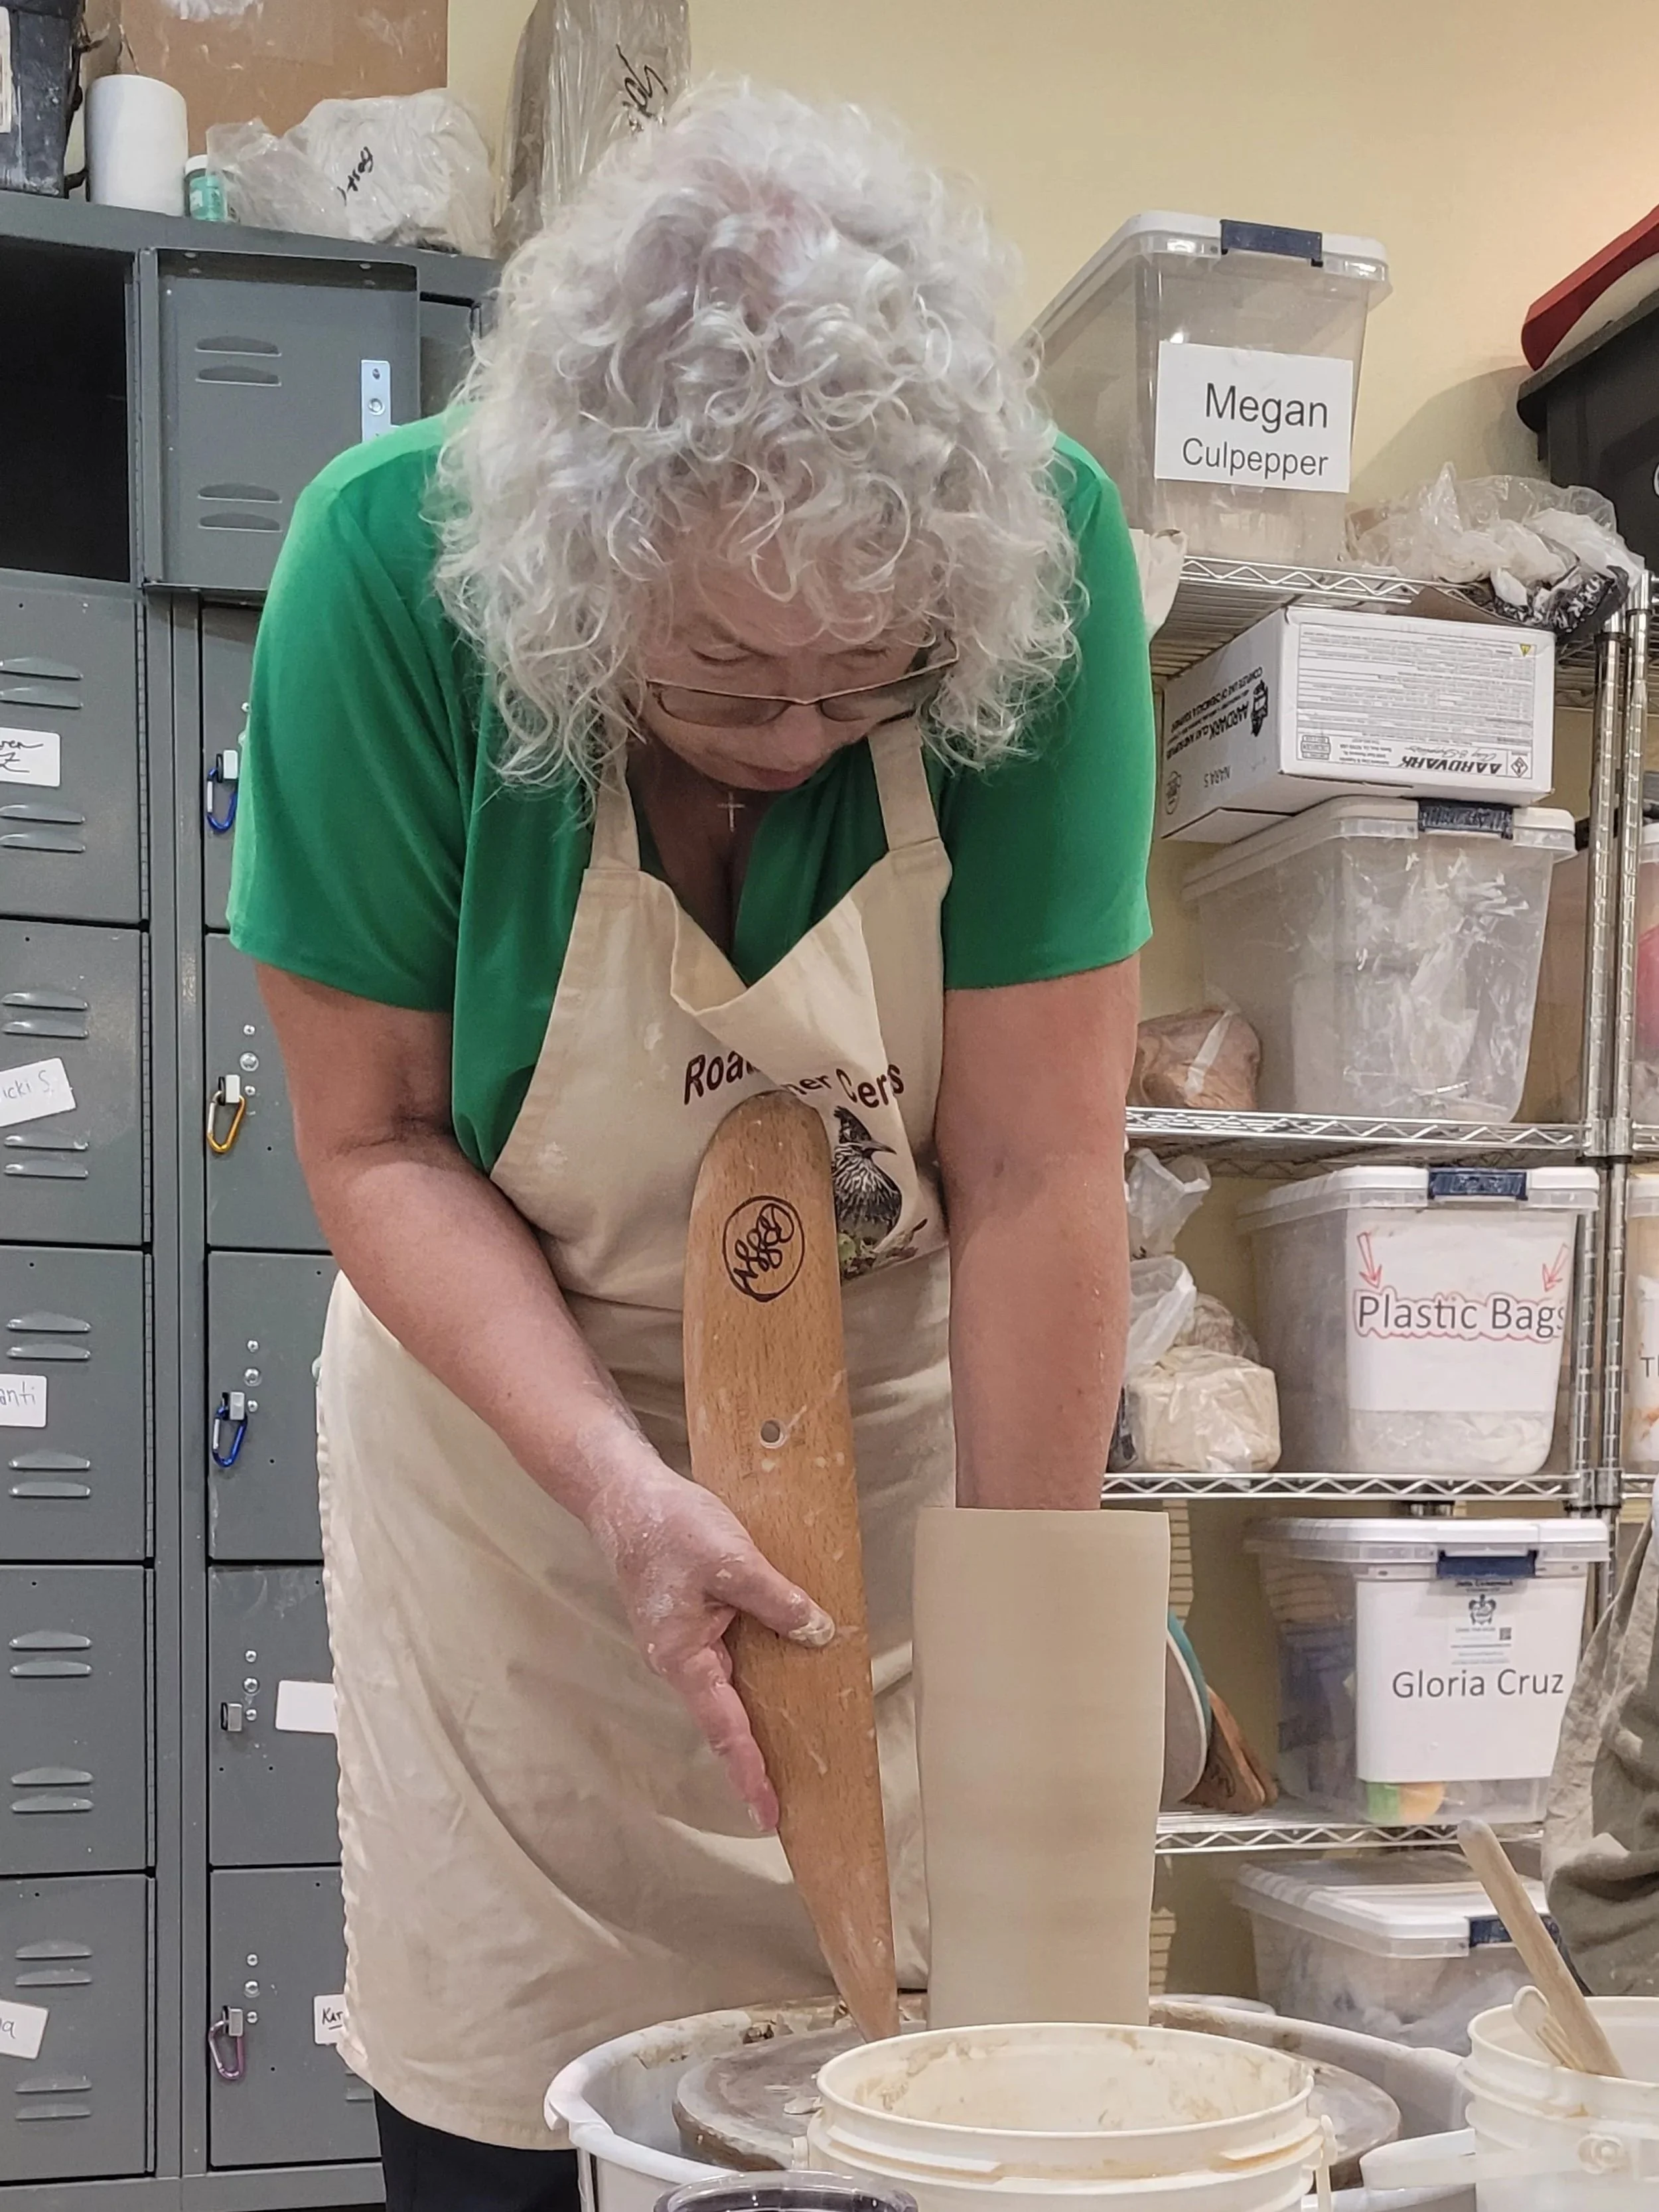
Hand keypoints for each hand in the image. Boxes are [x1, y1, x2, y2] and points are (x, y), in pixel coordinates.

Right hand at [583, 1456, 833, 1828]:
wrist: (624, 1495)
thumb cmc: (669, 1526)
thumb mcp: (732, 1559)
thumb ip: (777, 1600)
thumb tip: (819, 1633)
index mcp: (681, 1657)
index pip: (723, 1728)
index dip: (749, 1772)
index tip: (770, 1815)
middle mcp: (679, 1659)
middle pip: (725, 1718)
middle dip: (756, 1757)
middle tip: (791, 1800)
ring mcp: (683, 1642)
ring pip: (728, 1687)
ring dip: (758, 1715)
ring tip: (799, 1747)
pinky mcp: (691, 1621)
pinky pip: (727, 1658)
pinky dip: (755, 1672)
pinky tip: (785, 1669)